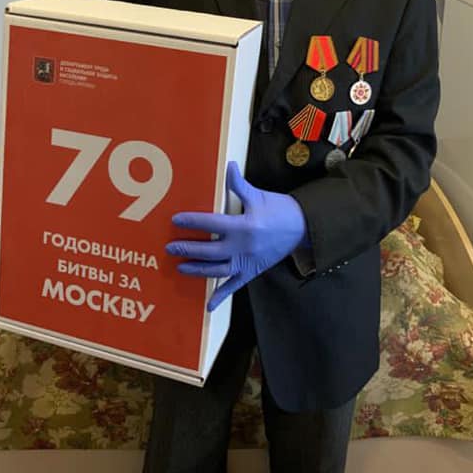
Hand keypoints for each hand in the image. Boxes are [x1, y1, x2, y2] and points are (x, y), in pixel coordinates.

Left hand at [165, 161, 307, 310]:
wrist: (302, 228)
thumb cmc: (279, 209)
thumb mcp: (258, 196)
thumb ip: (239, 185)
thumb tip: (229, 166)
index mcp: (244, 226)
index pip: (212, 224)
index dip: (192, 222)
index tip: (175, 220)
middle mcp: (243, 247)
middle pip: (210, 250)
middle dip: (188, 249)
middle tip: (170, 248)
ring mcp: (247, 262)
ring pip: (217, 270)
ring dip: (198, 270)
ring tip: (180, 267)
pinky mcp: (252, 272)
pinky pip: (234, 286)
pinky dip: (221, 296)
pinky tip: (208, 306)